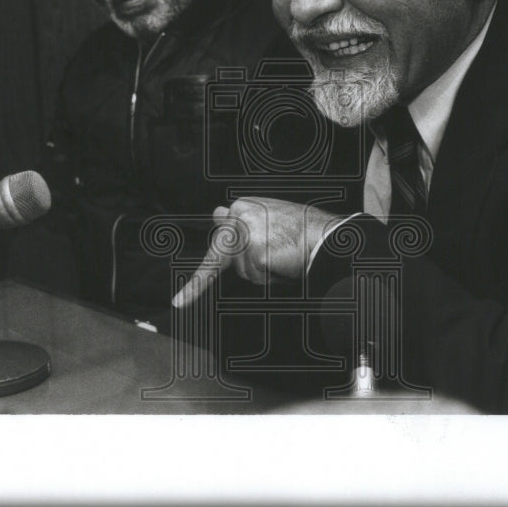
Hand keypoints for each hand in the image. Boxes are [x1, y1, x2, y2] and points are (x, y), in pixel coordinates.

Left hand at [171, 197, 338, 307]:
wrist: (329, 238)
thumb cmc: (306, 231)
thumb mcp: (273, 217)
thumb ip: (245, 220)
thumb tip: (217, 213)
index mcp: (244, 205)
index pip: (218, 226)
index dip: (204, 257)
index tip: (178, 295)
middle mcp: (240, 215)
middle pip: (224, 256)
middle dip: (216, 276)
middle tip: (185, 300)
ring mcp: (245, 233)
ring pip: (241, 270)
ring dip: (262, 272)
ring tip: (284, 258)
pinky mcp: (253, 251)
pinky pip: (255, 277)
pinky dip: (271, 277)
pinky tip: (284, 264)